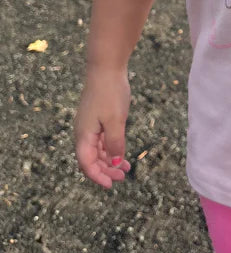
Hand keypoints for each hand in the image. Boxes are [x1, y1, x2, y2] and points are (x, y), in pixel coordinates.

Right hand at [74, 66, 132, 188]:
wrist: (106, 67)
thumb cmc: (110, 93)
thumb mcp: (116, 120)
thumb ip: (115, 143)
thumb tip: (115, 163)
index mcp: (84, 135)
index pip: (87, 164)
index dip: (98, 176)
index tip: (111, 185)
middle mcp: (84, 132)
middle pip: (91, 159)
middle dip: (105, 171)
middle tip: (122, 177)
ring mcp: (90, 125)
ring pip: (97, 150)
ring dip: (109, 161)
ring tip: (125, 169)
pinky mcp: (97, 118)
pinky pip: (101, 140)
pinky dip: (110, 148)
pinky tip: (121, 153)